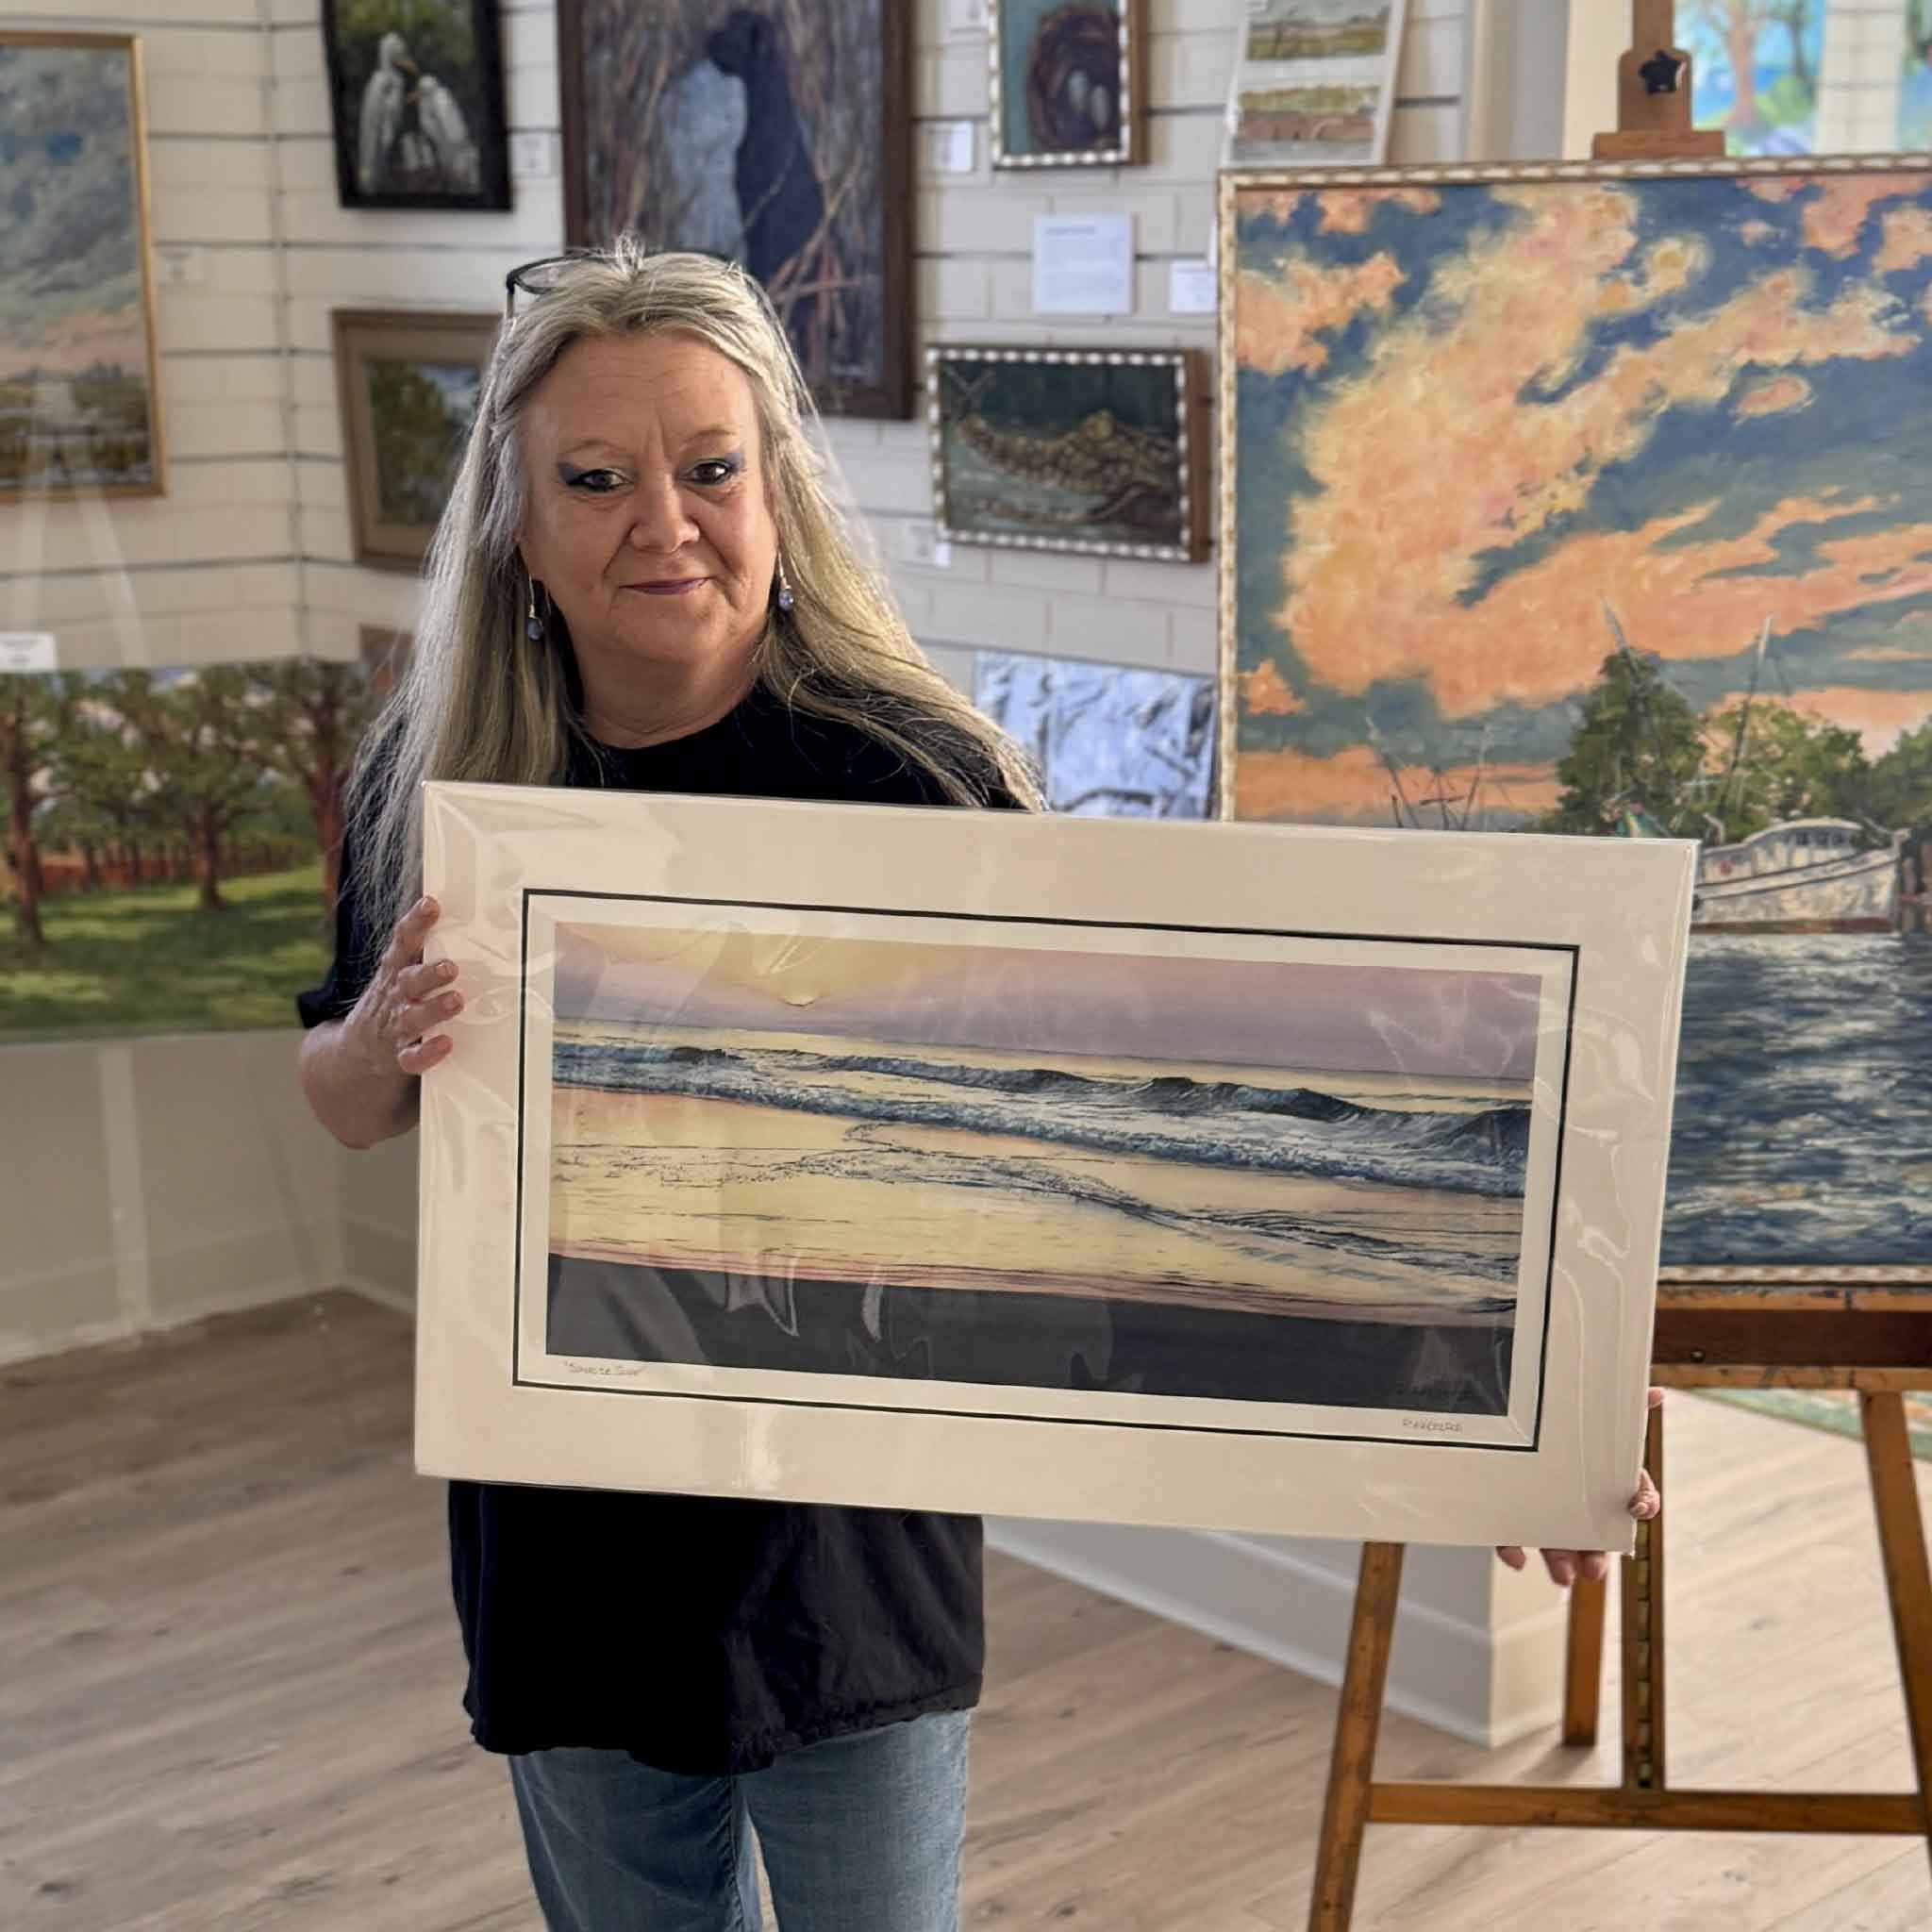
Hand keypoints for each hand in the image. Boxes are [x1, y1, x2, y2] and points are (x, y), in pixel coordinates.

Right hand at [351, 894, 460, 1078]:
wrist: (353, 1053)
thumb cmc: (391, 1003)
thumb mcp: (397, 973)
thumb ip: (422, 950)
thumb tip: (452, 909)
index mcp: (394, 971)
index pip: (402, 941)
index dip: (416, 922)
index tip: (431, 904)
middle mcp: (395, 996)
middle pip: (409, 980)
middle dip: (428, 973)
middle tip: (449, 967)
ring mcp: (396, 1026)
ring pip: (413, 1017)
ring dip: (434, 1009)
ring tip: (455, 1000)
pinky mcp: (399, 1056)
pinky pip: (412, 1057)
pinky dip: (427, 1052)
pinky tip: (444, 1044)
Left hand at [1495, 1387, 1662, 1587]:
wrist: (1503, 1413)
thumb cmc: (1557, 1423)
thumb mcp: (1589, 1412)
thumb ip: (1622, 1406)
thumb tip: (1654, 1392)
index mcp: (1603, 1481)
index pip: (1633, 1498)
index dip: (1641, 1504)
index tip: (1638, 1508)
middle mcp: (1576, 1503)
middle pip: (1594, 1535)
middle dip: (1597, 1555)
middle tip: (1595, 1568)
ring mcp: (1542, 1512)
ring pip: (1555, 1545)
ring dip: (1560, 1563)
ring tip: (1563, 1576)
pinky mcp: (1509, 1516)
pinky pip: (1509, 1539)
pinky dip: (1512, 1550)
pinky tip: (1517, 1558)